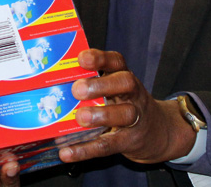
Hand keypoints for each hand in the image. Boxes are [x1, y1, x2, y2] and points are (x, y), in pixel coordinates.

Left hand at [56, 49, 196, 166]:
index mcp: (124, 77)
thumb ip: (91, 83)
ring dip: (101, 115)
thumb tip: (53, 80)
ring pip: (124, 114)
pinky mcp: (130, 142)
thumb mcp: (115, 89)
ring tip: (80, 118)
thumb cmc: (125, 105)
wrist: (158, 133)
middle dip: (101, 85)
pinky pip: (109, 146)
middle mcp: (133, 95)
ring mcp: (135, 118)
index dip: (100, 58)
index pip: (116, 62)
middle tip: (77, 90)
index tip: (82, 58)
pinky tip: (67, 152)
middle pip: (125, 83)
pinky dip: (86, 150)